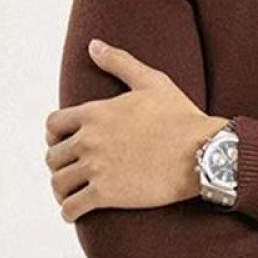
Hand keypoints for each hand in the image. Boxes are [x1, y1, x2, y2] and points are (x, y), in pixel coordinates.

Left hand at [44, 39, 228, 221]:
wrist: (203, 151)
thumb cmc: (182, 116)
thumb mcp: (153, 81)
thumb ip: (119, 62)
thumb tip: (93, 45)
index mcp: (95, 113)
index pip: (53, 125)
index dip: (55, 135)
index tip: (63, 143)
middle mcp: (89, 140)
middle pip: (53, 156)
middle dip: (60, 164)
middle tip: (72, 171)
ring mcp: (96, 168)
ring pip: (59, 183)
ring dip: (61, 190)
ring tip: (70, 194)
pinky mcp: (106, 195)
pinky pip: (72, 208)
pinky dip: (69, 212)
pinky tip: (75, 212)